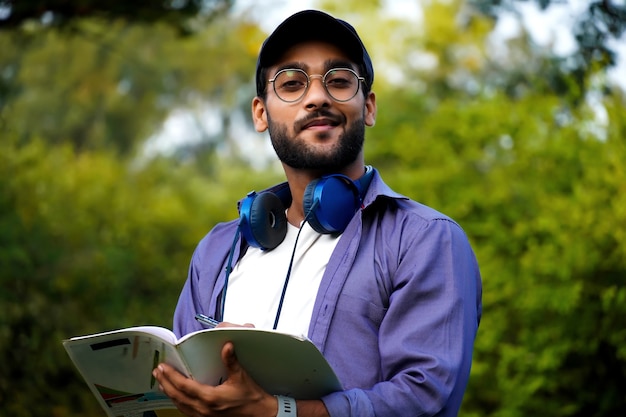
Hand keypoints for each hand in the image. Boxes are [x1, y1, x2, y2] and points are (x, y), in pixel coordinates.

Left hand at [152, 341, 276, 416]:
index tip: (163, 367)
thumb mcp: (241, 377)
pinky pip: (186, 411)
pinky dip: (178, 402)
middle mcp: (204, 409)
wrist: (260, 414)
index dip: (172, 376)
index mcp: (211, 398)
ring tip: (162, 382)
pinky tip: (176, 396)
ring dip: (170, 393)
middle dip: (166, 383)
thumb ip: (232, 361)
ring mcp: (204, 416)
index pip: (185, 386)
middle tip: (158, 372)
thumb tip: (227, 346)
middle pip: (178, 396)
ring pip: (180, 405)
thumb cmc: (251, 398)